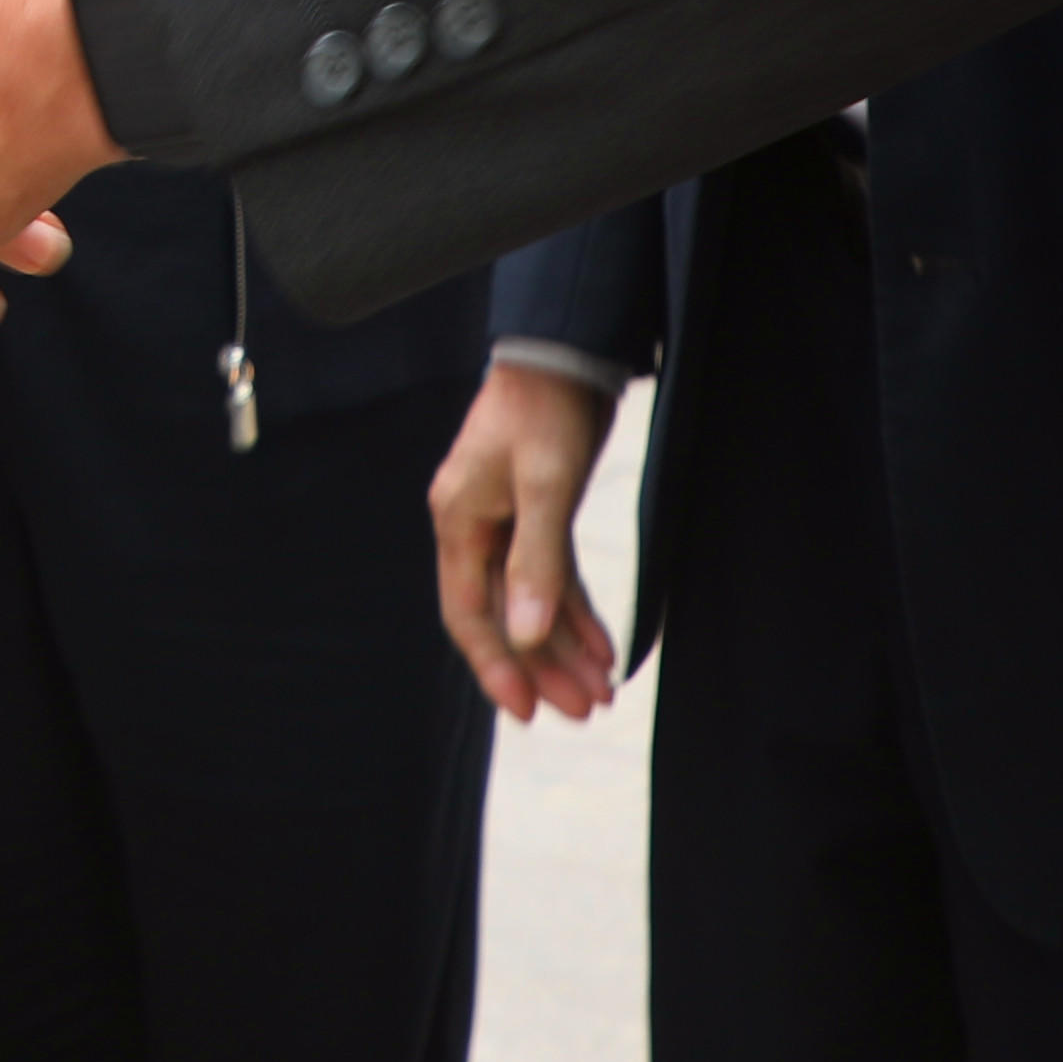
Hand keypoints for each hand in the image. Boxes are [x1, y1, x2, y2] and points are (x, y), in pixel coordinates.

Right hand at [430, 363, 619, 721]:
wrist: (568, 349)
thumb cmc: (548, 409)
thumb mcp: (545, 487)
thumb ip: (534, 563)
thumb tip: (523, 635)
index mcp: (459, 522)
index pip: (468, 614)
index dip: (495, 667)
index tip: (527, 712)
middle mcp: (475, 526)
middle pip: (503, 616)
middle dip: (542, 667)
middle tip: (583, 711)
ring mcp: (505, 519)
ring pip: (530, 601)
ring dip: (563, 646)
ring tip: (601, 690)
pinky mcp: (537, 509)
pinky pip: (551, 575)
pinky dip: (575, 611)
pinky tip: (602, 646)